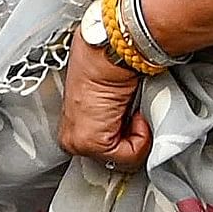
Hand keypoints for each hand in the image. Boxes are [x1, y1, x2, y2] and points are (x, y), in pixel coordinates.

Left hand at [56, 32, 152, 167]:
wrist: (109, 53)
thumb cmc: (110, 64)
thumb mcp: (110, 98)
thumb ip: (116, 117)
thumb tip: (132, 123)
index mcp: (73, 126)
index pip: (107, 149)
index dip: (127, 134)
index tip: (133, 116)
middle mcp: (70, 137)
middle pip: (114, 157)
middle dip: (131, 137)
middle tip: (133, 112)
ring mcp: (78, 143)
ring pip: (123, 158)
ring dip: (137, 135)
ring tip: (132, 110)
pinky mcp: (91, 143)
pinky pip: (130, 156)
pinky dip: (141, 137)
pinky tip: (134, 114)